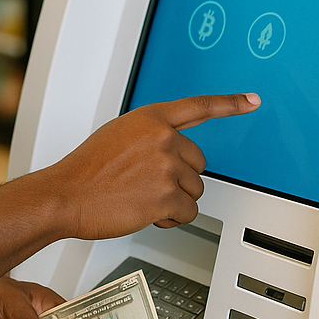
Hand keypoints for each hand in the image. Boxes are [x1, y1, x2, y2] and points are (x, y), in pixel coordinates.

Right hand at [49, 93, 259, 239]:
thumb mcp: (118, 136)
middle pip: (198, 163)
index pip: (198, 106)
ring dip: (174, 200)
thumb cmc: (87, 170)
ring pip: (194, 190)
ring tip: (141, 197)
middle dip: (179, 178)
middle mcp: (162, 138)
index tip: (252, 100)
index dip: (230, 104)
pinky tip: (146, 212)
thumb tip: (170, 148)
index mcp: (151, 118)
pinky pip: (187, 212)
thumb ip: (149, 136)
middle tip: (147, 184)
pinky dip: (170, 218)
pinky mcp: (166, 196)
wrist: (66, 195)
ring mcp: (166, 166)